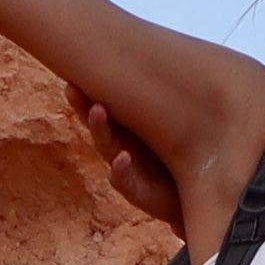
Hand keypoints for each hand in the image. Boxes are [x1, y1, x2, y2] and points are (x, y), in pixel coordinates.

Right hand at [69, 84, 183, 234]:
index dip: (90, 91)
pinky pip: (123, 179)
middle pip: (98, 123)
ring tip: (97, 110)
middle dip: (84, 106)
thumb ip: (166, 105)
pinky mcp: (135, 191)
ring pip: (106, 146)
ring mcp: (126, 168)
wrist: (191, 199)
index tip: (75, 73)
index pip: (104, 105)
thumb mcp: (175, 129)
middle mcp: (121, 144)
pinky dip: (120, 169)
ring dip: (100, 129)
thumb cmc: (180, 160)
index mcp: (129, 127)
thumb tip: (171, 66)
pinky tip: (122, 158)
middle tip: (72, 88)